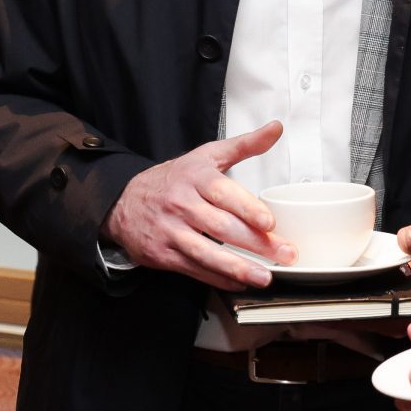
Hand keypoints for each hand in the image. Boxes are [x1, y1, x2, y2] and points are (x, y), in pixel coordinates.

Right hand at [102, 119, 288, 289]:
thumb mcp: (206, 156)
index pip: (223, 193)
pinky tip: (240, 282)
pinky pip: (195, 269)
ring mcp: (171, 231)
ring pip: (207, 253)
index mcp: (195, 177)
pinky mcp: (164, 254)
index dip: (247, 209)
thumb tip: (276, 129)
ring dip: (239, 267)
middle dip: (256, 243)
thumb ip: (244, 145)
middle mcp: (182, 204)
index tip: (270, 222)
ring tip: (265, 277)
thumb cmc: (175, 180)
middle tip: (285, 253)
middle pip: (221, 227)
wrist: (124, 201)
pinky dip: (219, 278)